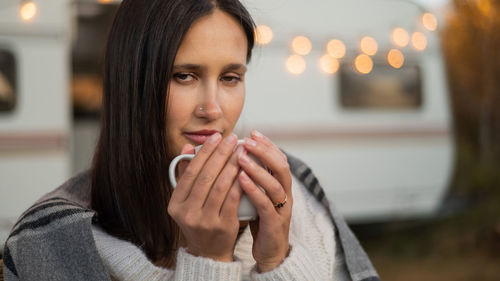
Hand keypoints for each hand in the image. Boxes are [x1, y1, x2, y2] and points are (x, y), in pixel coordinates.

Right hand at [168, 133, 242, 261]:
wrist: (210, 252)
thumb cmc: (200, 220)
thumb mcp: (187, 201)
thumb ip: (186, 174)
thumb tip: (187, 146)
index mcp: (175, 204)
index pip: (190, 172)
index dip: (204, 152)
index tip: (217, 137)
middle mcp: (187, 213)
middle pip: (206, 177)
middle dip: (221, 154)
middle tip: (232, 139)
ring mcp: (205, 221)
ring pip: (220, 186)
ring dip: (233, 165)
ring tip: (242, 151)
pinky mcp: (223, 226)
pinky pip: (233, 198)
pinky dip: (240, 182)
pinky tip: (247, 170)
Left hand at [237, 130, 291, 271]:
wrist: (270, 253)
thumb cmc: (260, 220)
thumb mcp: (256, 195)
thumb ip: (250, 177)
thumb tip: (234, 155)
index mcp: (281, 186)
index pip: (279, 159)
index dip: (268, 145)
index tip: (253, 132)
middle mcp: (285, 195)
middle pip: (281, 167)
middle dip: (264, 151)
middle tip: (248, 140)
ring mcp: (282, 209)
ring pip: (275, 184)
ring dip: (257, 168)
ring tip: (240, 157)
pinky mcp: (275, 224)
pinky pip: (266, 205)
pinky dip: (254, 190)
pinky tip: (240, 180)